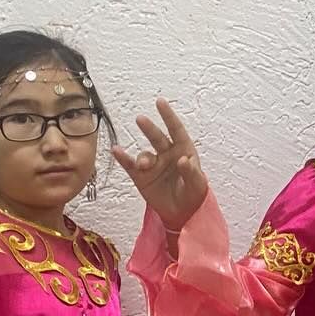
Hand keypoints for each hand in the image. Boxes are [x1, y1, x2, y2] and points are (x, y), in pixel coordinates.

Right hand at [111, 99, 207, 230]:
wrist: (182, 213)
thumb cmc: (194, 194)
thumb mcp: (197, 184)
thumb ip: (191, 172)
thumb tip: (183, 160)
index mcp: (183, 151)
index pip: (176, 130)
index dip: (168, 116)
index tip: (160, 102)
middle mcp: (167, 154)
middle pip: (157, 138)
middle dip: (149, 128)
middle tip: (141, 119)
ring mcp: (153, 164)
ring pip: (145, 154)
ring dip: (143, 157)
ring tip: (143, 165)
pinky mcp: (141, 176)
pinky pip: (130, 165)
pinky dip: (123, 158)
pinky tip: (116, 151)